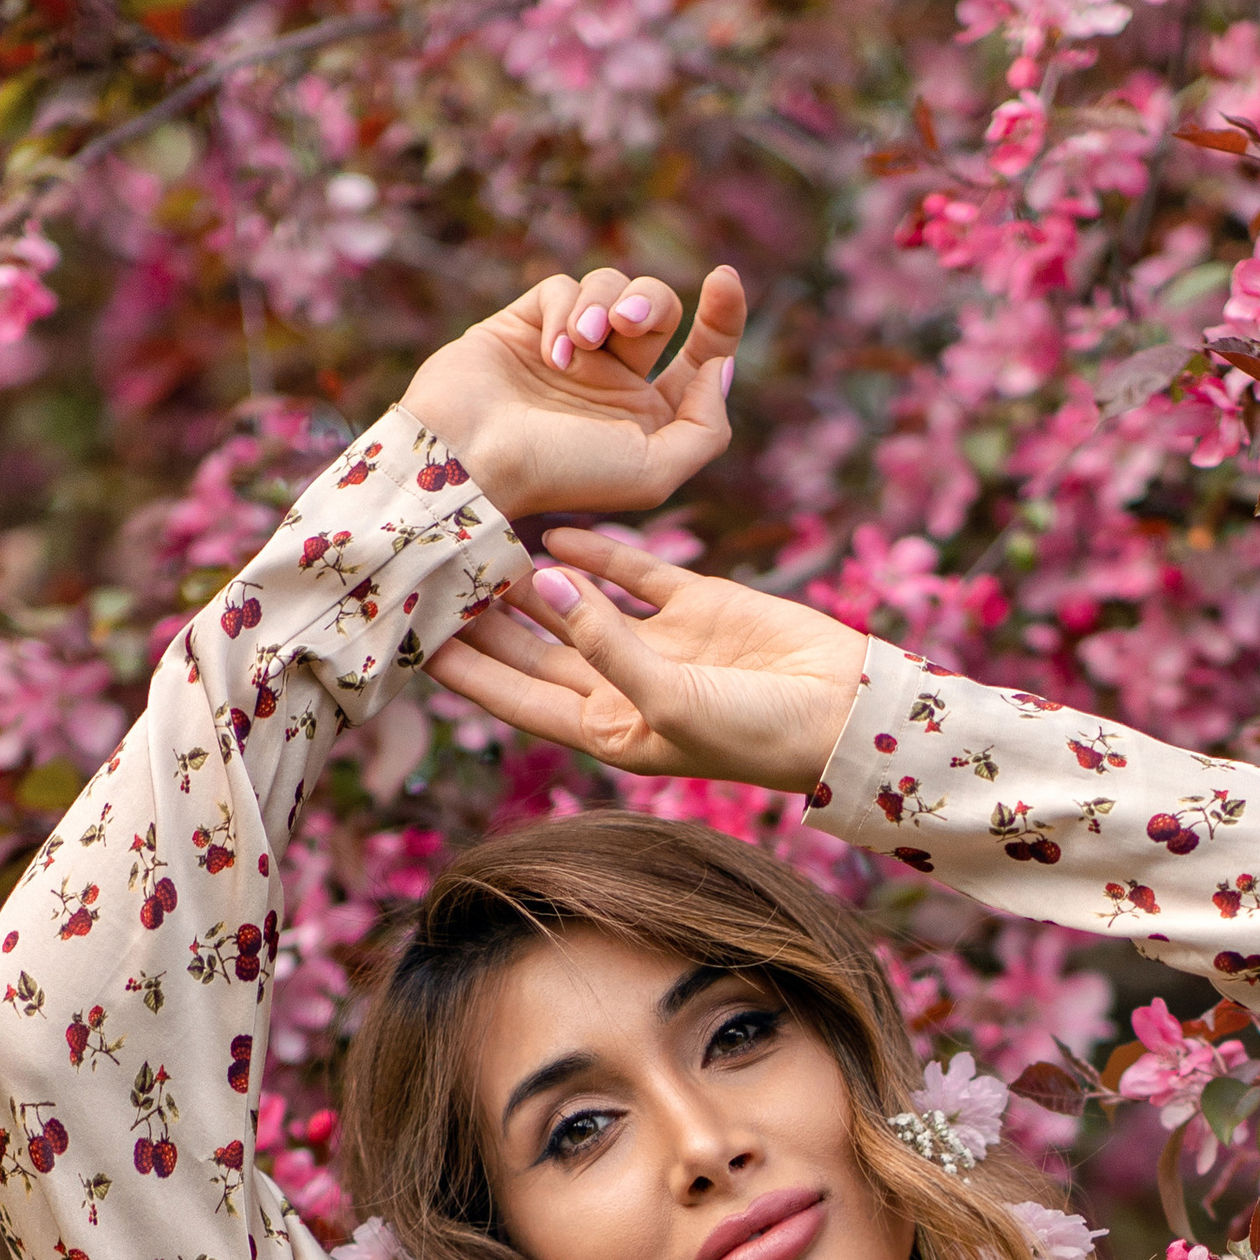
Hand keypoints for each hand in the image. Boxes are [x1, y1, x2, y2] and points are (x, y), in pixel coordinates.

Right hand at [398, 263, 742, 521]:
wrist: (472, 459)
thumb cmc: (561, 475)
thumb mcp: (654, 472)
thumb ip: (706, 428)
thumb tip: (721, 369)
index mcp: (648, 416)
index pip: (701, 355)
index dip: (721, 316)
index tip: (724, 278)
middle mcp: (612, 381)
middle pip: (658, 308)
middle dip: (651, 305)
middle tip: (627, 324)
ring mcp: (569, 351)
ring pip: (611, 288)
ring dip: (603, 306)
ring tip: (580, 342)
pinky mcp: (525, 325)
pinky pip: (562, 288)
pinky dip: (563, 312)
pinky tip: (549, 352)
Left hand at [428, 530, 870, 795]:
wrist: (845, 712)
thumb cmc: (756, 732)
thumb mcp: (668, 698)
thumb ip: (603, 640)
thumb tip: (544, 576)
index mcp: (608, 733)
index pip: (516, 700)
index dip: (466, 671)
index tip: (413, 639)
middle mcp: (623, 689)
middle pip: (533, 652)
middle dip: (483, 621)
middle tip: (431, 579)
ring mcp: (658, 644)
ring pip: (574, 605)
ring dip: (530, 580)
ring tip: (478, 542)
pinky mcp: (695, 604)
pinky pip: (631, 572)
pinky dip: (594, 550)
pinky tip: (552, 526)